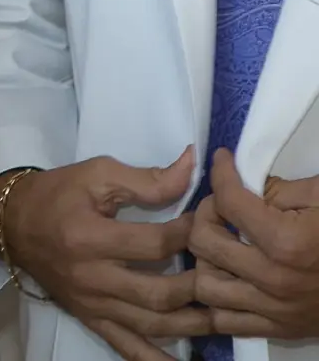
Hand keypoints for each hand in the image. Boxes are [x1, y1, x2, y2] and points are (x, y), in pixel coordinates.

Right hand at [0, 150, 207, 358]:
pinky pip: (125, 346)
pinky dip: (154, 360)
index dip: (190, 232)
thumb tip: (193, 169)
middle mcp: (91, 277)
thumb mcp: (96, 174)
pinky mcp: (90, 318)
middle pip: (158, 293)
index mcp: (90, 238)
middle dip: (199, 285)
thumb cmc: (56, 194)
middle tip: (224, 273)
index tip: (210, 220)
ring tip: (223, 314)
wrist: (11, 223)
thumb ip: (147, 179)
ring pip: (151, 325)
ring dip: (192, 324)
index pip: (155, 243)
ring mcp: (92, 303)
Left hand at [190, 148, 318, 339]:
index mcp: (287, 243)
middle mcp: (274, 279)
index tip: (221, 162)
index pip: (228, 201)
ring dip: (205, 260)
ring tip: (221, 244)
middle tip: (221, 207)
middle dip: (206, 216)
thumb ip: (277, 188)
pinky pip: (223, 320)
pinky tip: (224, 277)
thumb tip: (239, 181)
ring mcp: (275, 308)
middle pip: (203, 242)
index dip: (220, 173)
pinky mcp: (278, 328)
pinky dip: (215, 300)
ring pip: (204, 285)